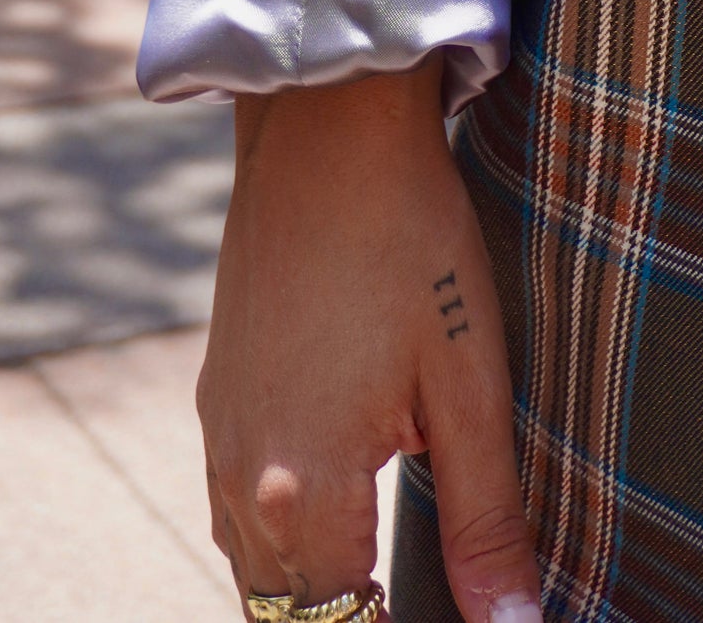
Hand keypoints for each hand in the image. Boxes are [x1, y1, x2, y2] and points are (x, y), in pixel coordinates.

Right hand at [199, 57, 541, 622]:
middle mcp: (242, 475)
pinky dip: (275, 542)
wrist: (328, 128)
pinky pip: (232, 509)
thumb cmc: (412, 243)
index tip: (446, 620)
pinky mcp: (216, 393)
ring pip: (250, 568)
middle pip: (285, 615)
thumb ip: (487, 526)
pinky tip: (327, 520)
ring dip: (307, 595)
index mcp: (303, 488)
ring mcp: (219, 432)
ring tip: (379, 591)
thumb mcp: (469, 388)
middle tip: (416, 604)